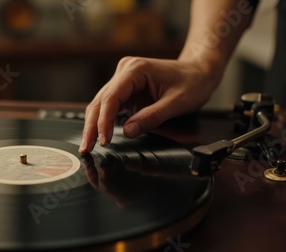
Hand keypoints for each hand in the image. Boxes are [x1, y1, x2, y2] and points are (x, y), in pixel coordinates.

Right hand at [78, 56, 219, 152]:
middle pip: (100, 100)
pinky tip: (98, 136)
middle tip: (86, 147)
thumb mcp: (177, 103)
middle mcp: (125, 71)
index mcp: (135, 69)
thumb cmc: (192, 82)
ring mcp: (123, 79)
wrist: (199, 71)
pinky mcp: (126, 89)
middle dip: (92, 126)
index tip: (103, 140)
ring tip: (88, 145)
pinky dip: (104, 121)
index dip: (104, 121)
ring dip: (94, 125)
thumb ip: (152, 117)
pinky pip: (110, 106)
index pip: (111, 97)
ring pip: (101, 103)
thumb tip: (128, 131)